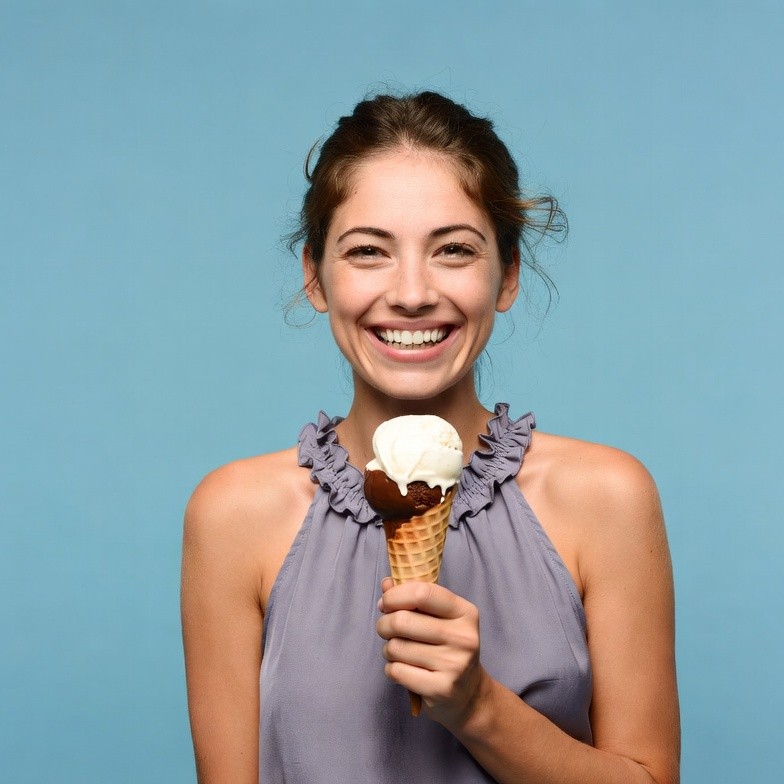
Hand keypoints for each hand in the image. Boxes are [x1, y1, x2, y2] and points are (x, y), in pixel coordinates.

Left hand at [375, 577, 486, 726]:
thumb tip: (386, 583)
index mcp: (465, 612)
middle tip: (385, 629)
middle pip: (403, 621)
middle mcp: (463, 637)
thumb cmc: (447, 648)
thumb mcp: (440, 619)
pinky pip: (397, 671)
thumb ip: (413, 599)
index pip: (422, 593)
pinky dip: (391, 670)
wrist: (469, 694)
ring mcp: (454, 664)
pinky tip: (402, 670)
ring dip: (388, 649)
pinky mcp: (441, 689)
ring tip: (397, 652)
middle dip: (384, 624)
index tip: (386, 603)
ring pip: (396, 648)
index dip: (395, 595)